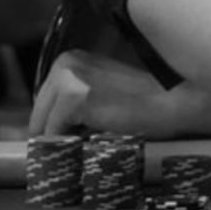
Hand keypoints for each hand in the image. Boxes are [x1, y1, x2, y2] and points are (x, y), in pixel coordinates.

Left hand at [29, 49, 190, 137]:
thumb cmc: (142, 100)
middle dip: (53, 136)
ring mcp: (69, 78)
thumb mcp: (99, 91)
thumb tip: (43, 134)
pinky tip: (92, 142)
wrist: (172, 102)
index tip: (68, 141)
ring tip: (89, 145)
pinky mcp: (75, 98)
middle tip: (75, 150)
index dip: (54, 127)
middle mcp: (66, 63)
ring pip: (44, 127)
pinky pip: (54, 135)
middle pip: (39, 114)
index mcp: (70, 59)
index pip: (43, 103)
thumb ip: (71, 102)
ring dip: (62, 142)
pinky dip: (68, 147)